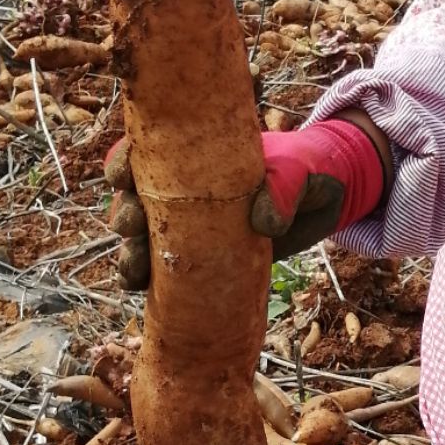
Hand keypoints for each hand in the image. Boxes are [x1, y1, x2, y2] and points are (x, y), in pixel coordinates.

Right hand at [106, 120, 392, 286]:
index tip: (123, 178)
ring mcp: (187, 230)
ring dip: (129, 254)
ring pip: (139, 242)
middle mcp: (180, 193)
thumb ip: (285, 185)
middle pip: (132, 201)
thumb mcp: (300, 169)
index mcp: (192, 157)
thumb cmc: (304, 171)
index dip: (122, 164)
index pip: (142, 154)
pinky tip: (141, 289)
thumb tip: (264, 222)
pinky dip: (145, 282)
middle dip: (125, 215)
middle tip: (134, 226)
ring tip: (136, 267)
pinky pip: (161, 275)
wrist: (322, 201)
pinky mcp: (200, 264)